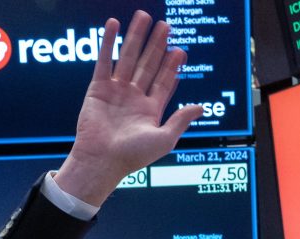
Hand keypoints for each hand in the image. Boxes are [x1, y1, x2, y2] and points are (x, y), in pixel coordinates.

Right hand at [54, 11, 204, 205]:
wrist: (102, 160)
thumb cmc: (133, 156)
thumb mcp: (165, 139)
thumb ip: (181, 120)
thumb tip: (201, 107)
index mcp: (150, 110)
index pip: (164, 82)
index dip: (172, 66)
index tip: (180, 50)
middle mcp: (134, 98)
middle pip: (148, 65)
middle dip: (157, 45)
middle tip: (165, 25)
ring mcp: (116, 91)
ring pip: (129, 57)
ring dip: (136, 37)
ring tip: (144, 17)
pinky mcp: (98, 88)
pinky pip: (105, 60)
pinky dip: (109, 42)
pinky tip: (115, 25)